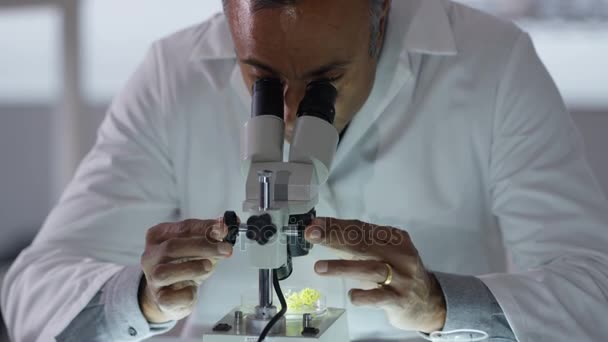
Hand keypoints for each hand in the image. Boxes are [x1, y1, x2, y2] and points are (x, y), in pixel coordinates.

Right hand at [139, 218, 233, 322]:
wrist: (171, 295)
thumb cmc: (185, 265)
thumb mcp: (199, 247)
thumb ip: (212, 236)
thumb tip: (229, 225)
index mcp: (159, 236)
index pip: (183, 228)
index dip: (205, 228)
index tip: (223, 230)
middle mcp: (151, 256)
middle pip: (172, 247)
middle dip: (203, 246)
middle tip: (226, 249)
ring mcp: (152, 279)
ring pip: (164, 272)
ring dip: (192, 268)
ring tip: (209, 266)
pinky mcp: (159, 299)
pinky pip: (169, 297)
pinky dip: (185, 293)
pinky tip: (193, 290)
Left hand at [304, 217, 445, 332]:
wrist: (430, 303)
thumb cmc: (401, 273)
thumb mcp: (387, 253)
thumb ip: (360, 244)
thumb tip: (324, 232)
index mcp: (396, 238)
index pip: (362, 228)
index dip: (337, 225)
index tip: (316, 224)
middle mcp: (400, 255)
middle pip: (364, 244)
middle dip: (336, 237)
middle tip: (313, 234)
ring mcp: (401, 278)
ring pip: (369, 269)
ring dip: (342, 267)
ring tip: (319, 267)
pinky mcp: (399, 300)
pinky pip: (377, 298)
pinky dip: (362, 295)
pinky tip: (351, 294)